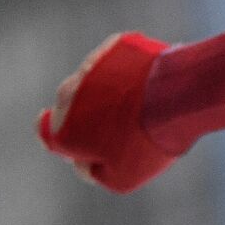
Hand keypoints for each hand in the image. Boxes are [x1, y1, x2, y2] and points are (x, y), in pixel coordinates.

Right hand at [37, 31, 174, 193]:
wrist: (176, 97)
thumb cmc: (147, 142)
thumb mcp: (123, 178)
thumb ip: (95, 174)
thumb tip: (85, 163)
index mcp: (62, 125)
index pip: (48, 132)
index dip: (69, 142)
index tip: (90, 145)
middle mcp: (68, 92)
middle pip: (75, 106)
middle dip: (94, 119)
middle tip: (128, 130)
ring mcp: (92, 65)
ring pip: (99, 82)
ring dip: (116, 95)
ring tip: (147, 109)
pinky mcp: (117, 46)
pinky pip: (123, 62)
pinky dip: (135, 73)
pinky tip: (155, 86)